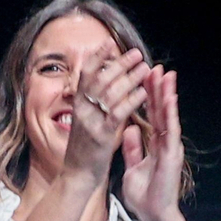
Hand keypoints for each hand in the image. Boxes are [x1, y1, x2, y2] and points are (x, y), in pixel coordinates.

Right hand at [61, 45, 150, 185]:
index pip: (85, 75)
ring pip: (110, 93)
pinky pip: (117, 114)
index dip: (96, 58)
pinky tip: (143, 92)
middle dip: (119, 64)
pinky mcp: (102, 137)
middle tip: (136, 53)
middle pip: (100, 80)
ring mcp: (91, 123)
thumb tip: (102, 86)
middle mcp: (82, 111)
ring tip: (145, 67)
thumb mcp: (82, 123)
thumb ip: (91, 105)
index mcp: (77, 107)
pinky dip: (131, 100)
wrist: (76, 177)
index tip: (109, 43)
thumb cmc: (82, 152)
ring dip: (130, 78)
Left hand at [120, 66, 185, 220]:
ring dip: (166, 95)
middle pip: (161, 110)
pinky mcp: (171, 154)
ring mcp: (170, 147)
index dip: (149, 96)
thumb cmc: (144, 194)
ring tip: (165, 74)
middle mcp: (165, 142)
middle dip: (158, 88)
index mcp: (155, 144)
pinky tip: (169, 99)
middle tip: (155, 67)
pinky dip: (169, 114)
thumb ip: (132, 149)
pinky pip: (170, 130)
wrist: (153, 214)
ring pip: (168, 116)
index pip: (152, 115)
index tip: (145, 77)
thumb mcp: (133, 167)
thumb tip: (129, 130)